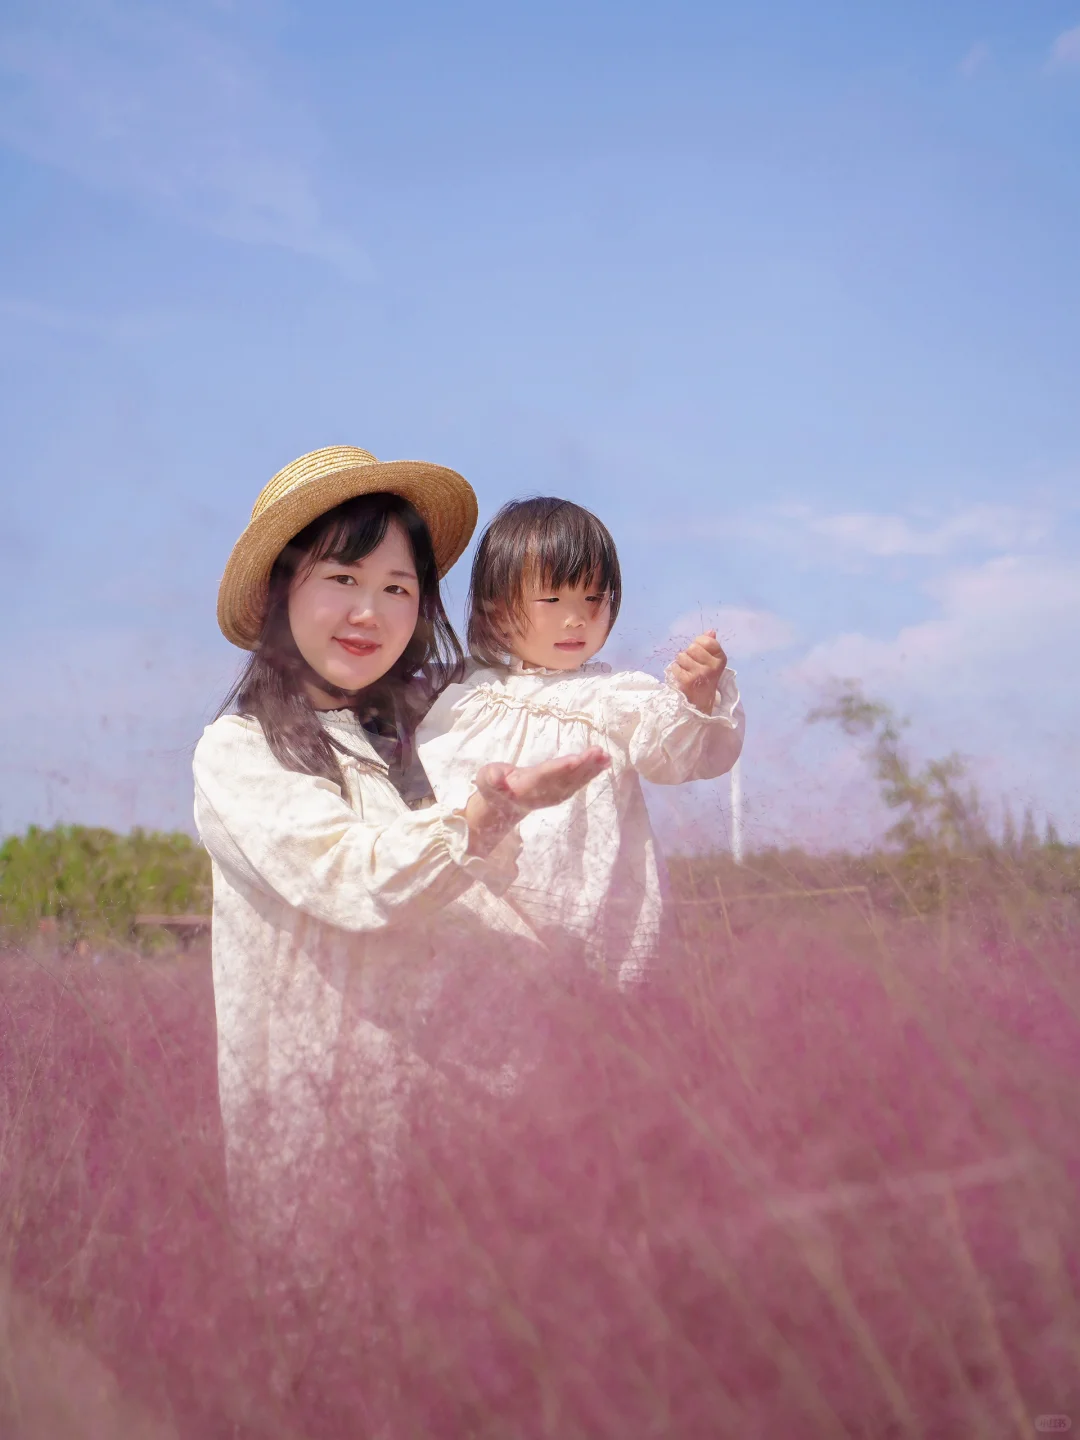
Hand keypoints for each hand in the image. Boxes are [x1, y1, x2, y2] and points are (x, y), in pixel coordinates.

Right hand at [465, 748, 609, 856]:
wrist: (502, 805)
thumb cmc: (493, 786)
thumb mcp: (486, 779)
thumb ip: (491, 778)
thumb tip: (497, 778)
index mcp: (524, 787)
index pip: (545, 775)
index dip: (561, 768)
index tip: (576, 759)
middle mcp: (542, 794)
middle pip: (564, 779)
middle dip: (582, 766)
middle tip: (598, 752)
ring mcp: (552, 796)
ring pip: (574, 782)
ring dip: (590, 770)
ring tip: (605, 757)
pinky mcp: (559, 794)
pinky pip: (577, 784)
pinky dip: (590, 775)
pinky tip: (602, 765)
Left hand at [670, 630, 726, 714]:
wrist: (702, 700)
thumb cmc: (706, 676)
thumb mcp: (712, 660)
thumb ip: (711, 644)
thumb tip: (710, 631)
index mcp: (720, 659)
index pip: (707, 640)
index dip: (699, 643)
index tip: (700, 653)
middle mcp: (713, 666)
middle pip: (693, 647)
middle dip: (689, 653)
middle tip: (692, 663)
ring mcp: (701, 674)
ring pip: (682, 656)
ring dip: (682, 662)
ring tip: (687, 670)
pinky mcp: (688, 681)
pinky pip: (675, 666)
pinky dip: (676, 670)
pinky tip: (682, 676)